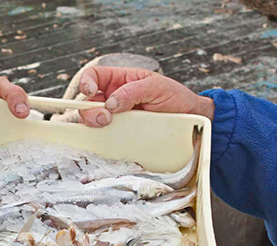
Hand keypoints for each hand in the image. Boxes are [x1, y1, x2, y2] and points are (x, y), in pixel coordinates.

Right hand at [73, 66, 214, 127]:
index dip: (86, 82)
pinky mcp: (122, 133)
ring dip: (94, 123)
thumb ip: (133, 91)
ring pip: (93, 120)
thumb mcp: (156, 87)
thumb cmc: (175, 97)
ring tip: (108, 125)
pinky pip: (106, 135)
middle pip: (88, 102)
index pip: (94, 76)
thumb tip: (111, 103)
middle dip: (90, 109)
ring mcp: (117, 117)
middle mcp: (114, 97)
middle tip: (105, 118)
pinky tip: (109, 137)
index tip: (90, 92)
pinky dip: (103, 137)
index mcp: (120, 80)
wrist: (190, 118)